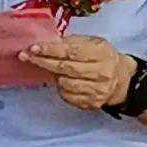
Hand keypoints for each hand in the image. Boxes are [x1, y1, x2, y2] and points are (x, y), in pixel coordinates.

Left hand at [18, 35, 135, 111]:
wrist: (121, 79)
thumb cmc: (101, 56)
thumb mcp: (92, 43)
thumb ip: (72, 42)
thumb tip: (48, 43)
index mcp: (101, 53)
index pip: (72, 51)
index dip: (51, 50)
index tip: (33, 47)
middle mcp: (101, 72)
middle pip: (65, 69)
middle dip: (43, 62)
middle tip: (25, 56)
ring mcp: (97, 90)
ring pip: (65, 84)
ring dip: (53, 76)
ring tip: (52, 68)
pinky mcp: (92, 103)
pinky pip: (68, 96)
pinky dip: (61, 88)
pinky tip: (64, 81)